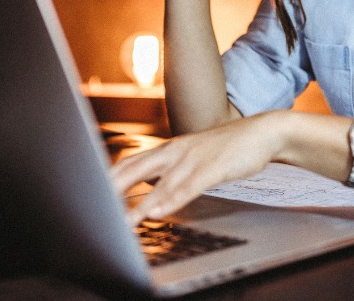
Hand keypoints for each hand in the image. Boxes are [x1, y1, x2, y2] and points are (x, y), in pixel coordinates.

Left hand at [110, 112, 283, 225]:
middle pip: (135, 169)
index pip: (130, 163)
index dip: (109, 179)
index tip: (92, 194)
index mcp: (168, 149)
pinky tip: (158, 211)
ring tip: (124, 221)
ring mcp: (193, 158)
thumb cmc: (225, 149)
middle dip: (113, 189)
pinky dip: (171, 200)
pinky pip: (187, 186)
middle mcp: (175, 151)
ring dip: (140, 204)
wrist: (261, 133)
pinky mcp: (213, 167)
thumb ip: (170, 171)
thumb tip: (149, 190)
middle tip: (95, 207)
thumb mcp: (191, 158)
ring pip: (160, 183)